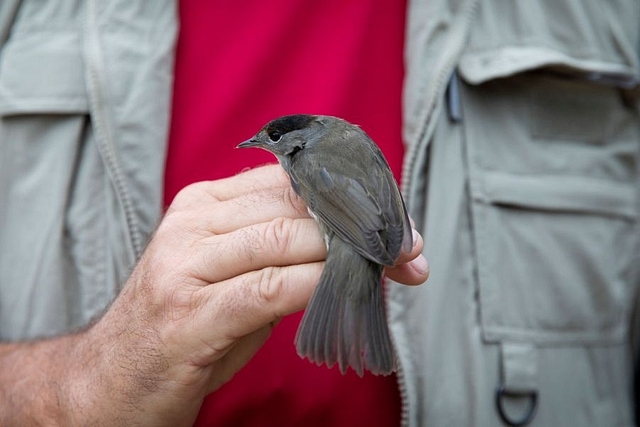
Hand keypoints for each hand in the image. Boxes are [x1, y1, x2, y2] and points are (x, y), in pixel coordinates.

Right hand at [0, 164, 427, 425]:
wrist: (110, 379)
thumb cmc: (186, 324)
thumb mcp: (234, 272)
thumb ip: (286, 247)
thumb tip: (361, 240)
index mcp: (205, 204)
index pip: (294, 179)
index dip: (354, 197)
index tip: (397, 221)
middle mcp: (193, 224)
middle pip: (297, 206)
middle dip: (364, 227)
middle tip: (410, 250)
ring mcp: (185, 265)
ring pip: (289, 239)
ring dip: (351, 256)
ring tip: (393, 269)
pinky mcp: (190, 313)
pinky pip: (272, 286)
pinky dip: (319, 285)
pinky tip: (348, 291)